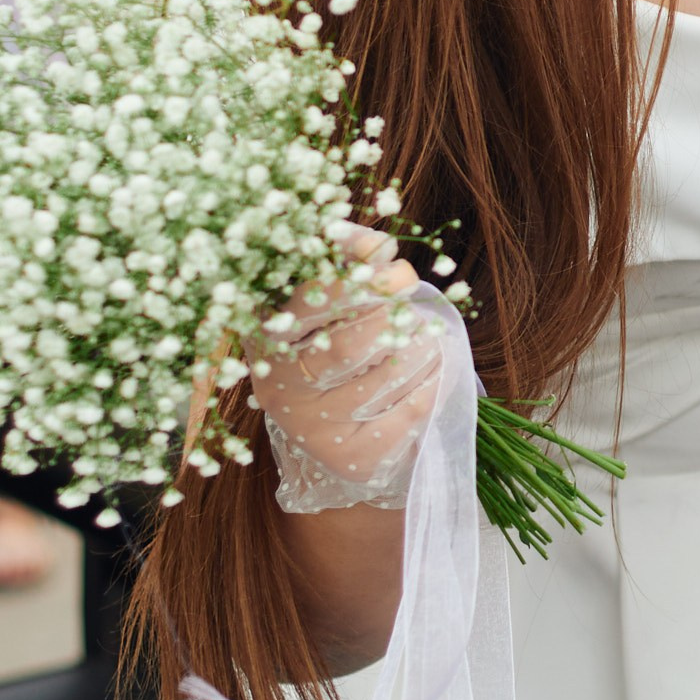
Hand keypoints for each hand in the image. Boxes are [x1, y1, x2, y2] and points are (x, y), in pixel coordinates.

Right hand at [255, 221, 434, 510]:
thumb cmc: (336, 352)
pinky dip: (434, 378)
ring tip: (424, 333)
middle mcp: (281, 388)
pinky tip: (430, 369)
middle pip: (347, 345)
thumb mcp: (328, 305)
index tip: (390, 258)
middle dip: (392, 313)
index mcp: (265, 341)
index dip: (354, 278)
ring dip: (421, 344)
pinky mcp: (355, 456)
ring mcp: (315, 427)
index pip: (306, 304)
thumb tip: (376, 242)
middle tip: (410, 291)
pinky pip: (414, 406)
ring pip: (388, 373)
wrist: (339, 441)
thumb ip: (347, 264)